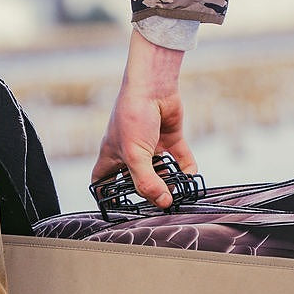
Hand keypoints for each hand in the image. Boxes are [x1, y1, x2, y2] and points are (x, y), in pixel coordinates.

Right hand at [91, 28, 196, 207]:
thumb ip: (147, 182)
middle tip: (159, 203)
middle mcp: (130, 151)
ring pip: (160, 170)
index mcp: (112, 155)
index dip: (106, 194)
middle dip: (147, 191)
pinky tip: (191, 175)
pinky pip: (180, 157)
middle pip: (136, 179)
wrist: (154, 86)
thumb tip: (163, 202)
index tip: (117, 208)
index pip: (101, 179)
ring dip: (170, 181)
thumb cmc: (134, 115)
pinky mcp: (170, 137)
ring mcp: (150, 144)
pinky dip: (187, 167)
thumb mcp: (135, 155)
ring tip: (179, 193)